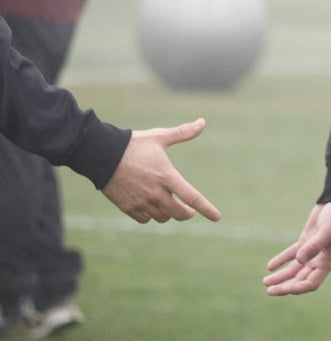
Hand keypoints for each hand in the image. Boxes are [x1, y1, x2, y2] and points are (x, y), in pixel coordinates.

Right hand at [100, 118, 220, 223]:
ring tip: (169, 204)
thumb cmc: (134, 145)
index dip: (206, 209)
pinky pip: (145, 219)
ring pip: (163, 217)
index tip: (217, 218)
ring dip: (169, 213)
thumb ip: (183, 132)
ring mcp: (141, 201)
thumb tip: (202, 122)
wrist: (101, 155)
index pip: (192, 197)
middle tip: (188, 209)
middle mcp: (156, 192)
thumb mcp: (160, 137)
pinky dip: (151, 216)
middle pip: (179, 213)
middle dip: (187, 213)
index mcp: (167, 176)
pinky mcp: (127, 207)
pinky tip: (151, 207)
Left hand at [264, 203, 330, 295]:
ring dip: (280, 277)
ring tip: (265, 282)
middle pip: (300, 280)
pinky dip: (281, 260)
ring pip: (294, 270)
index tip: (285, 288)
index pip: (311, 282)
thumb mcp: (328, 231)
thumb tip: (299, 260)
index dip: (298, 288)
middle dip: (285, 286)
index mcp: (327, 262)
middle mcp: (318, 261)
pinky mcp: (305, 242)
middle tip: (269, 291)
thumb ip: (315, 245)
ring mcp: (311, 252)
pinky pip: (291, 255)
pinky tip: (270, 266)